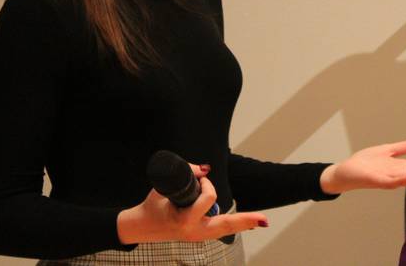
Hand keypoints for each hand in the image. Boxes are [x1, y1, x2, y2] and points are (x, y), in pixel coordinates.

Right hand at [117, 164, 267, 243]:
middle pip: (225, 225)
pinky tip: (249, 224)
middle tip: (264, 220)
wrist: (142, 227)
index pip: (206, 200)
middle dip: (245, 220)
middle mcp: (193, 231)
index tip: (202, 176)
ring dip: (243, 223)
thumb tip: (205, 169)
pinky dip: (234, 225)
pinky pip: (220, 230)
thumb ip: (185, 173)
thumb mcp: (163, 187)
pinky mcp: (199, 236)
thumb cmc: (152, 207)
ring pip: (225, 229)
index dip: (206, 185)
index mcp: (183, 220)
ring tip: (262, 221)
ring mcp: (198, 236)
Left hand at [319, 139, 405, 193]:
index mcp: (398, 168)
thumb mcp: (387, 150)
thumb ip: (404, 147)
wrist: (346, 172)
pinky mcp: (375, 180)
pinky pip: (389, 181)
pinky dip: (398, 179)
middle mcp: (395, 175)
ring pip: (405, 179)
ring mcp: (386, 178)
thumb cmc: (365, 163)